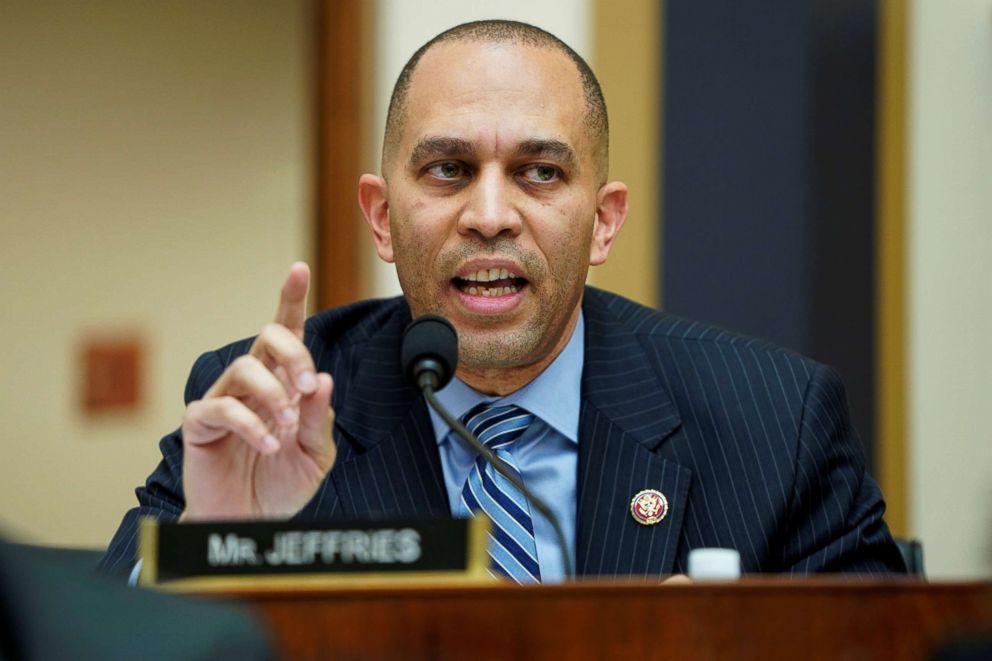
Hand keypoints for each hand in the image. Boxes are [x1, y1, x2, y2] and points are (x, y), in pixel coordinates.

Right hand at [180, 262, 335, 519]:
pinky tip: (269, 446)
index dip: (290, 299)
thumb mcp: (315, 453)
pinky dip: (251, 425)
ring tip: (287, 429)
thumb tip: (321, 378)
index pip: (286, 333)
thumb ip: (320, 417)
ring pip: (245, 369)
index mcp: (284, 382)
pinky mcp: (201, 423)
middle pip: (267, 338)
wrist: (252, 524)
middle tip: (307, 385)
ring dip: (273, 396)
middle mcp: (254, 383)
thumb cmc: (282, 483)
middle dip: (293, 353)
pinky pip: (222, 408)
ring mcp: (225, 399)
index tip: (298, 268)